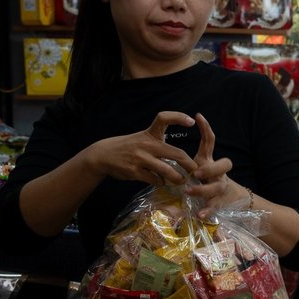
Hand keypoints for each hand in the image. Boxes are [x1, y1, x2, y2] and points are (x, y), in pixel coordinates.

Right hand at [82, 111, 198, 184]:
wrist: (103, 155)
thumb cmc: (130, 147)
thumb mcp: (144, 138)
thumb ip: (160, 143)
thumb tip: (183, 157)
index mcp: (150, 133)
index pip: (163, 118)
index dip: (178, 117)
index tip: (191, 121)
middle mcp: (147, 144)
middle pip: (177, 153)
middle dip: (189, 164)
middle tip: (194, 170)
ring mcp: (140, 158)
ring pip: (167, 170)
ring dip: (177, 178)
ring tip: (181, 180)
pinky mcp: (135, 171)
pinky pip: (155, 180)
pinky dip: (161, 182)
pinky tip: (162, 182)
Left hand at [183, 114, 246, 216]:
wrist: (232, 199)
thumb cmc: (206, 182)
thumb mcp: (196, 170)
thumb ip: (181, 164)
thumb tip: (160, 157)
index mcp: (209, 161)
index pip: (210, 142)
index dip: (206, 129)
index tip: (198, 117)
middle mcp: (219, 173)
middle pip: (223, 165)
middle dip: (210, 168)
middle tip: (196, 173)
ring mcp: (221, 187)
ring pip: (217, 186)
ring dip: (203, 188)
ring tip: (189, 191)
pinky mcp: (221, 202)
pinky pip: (215, 206)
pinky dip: (208, 210)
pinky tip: (200, 214)